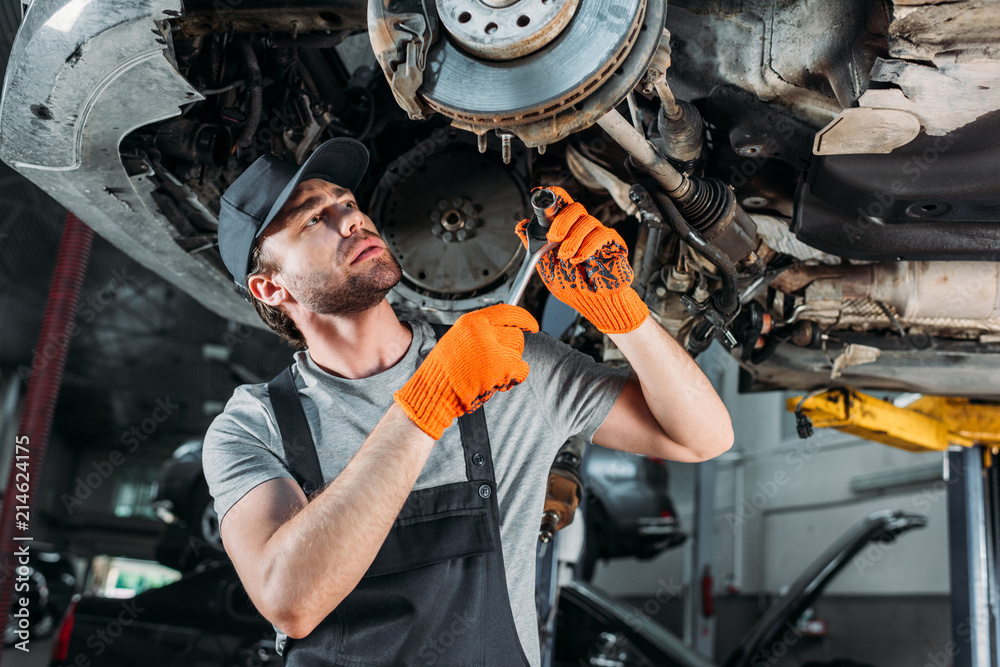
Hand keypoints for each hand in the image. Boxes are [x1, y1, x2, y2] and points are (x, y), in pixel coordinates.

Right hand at [394, 304, 538, 439]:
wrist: (434, 393)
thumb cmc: (444, 373)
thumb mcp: (458, 341)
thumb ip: (480, 334)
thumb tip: (504, 333)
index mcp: (471, 321)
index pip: (506, 311)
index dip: (524, 318)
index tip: (532, 325)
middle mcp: (483, 331)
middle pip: (516, 336)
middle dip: (512, 351)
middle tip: (500, 364)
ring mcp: (492, 349)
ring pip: (518, 354)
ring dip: (510, 367)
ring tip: (489, 375)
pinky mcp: (501, 367)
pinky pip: (522, 370)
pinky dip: (514, 379)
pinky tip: (496, 383)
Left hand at [515, 186, 647, 333]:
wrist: (594, 304)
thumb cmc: (575, 288)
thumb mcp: (547, 270)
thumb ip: (535, 249)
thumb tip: (520, 227)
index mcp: (566, 231)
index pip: (562, 204)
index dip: (553, 196)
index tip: (541, 196)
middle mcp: (582, 229)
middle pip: (574, 207)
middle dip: (561, 220)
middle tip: (553, 238)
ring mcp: (597, 235)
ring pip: (587, 220)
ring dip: (573, 239)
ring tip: (566, 257)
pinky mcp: (613, 243)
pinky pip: (602, 234)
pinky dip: (588, 246)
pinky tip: (580, 259)